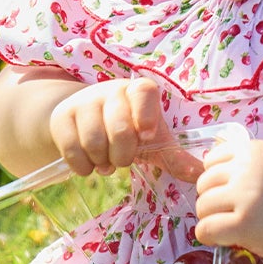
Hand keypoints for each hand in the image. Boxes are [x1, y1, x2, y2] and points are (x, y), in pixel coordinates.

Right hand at [47, 77, 197, 178]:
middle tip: (123, 160)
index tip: (148, 136)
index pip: (144, 92)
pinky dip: (83, 166)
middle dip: (123, 155)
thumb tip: (201, 173)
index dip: (146, 115)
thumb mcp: (153, 141)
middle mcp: (111, 90)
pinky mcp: (61, 117)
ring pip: (94, 142)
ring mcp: (84, 102)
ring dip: (102, 163)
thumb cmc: (128, 130)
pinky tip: (89, 164)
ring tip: (106, 163)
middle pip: (120, 129)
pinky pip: (72, 150)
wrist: (82, 121)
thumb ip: (175, 157)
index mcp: (139, 91)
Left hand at [194, 135, 262, 258]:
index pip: (211, 160)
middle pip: (204, 184)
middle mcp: (247, 168)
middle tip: (231, 214)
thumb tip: (207, 170)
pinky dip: (207, 236)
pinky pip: (206, 228)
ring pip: (203, 206)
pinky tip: (220, 239)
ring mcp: (245, 195)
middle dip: (213, 200)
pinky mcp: (244, 223)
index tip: (230, 194)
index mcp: (254, 150)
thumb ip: (247, 163)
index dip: (217, 180)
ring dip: (211, 218)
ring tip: (229, 226)